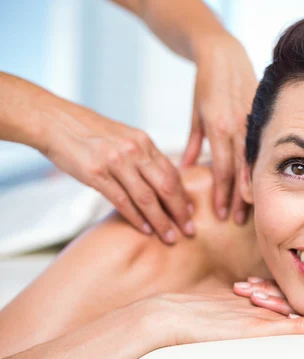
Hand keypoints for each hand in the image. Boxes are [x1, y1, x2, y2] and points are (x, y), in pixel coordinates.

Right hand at [43, 105, 194, 243]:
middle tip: (190, 230)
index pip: (172, 173)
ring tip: (170, 237)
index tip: (192, 212)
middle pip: (166, 187)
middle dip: (180, 211)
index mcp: (143, 142)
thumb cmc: (89, 133)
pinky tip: (145, 230)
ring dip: (161, 220)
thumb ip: (141, 157)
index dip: (184, 195)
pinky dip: (136, 218)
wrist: (55, 121)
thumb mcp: (123, 137)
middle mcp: (134, 151)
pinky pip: (121, 201)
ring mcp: (116, 162)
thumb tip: (159, 180)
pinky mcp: (96, 173)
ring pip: (147, 198)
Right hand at [143, 288, 303, 346]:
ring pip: (303, 315)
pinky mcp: (256, 327)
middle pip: (301, 306)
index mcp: (254, 303)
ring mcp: (261, 315)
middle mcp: (262, 306)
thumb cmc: (187, 318)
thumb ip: (234, 314)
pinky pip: (292, 328)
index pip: (289, 302)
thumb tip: (243, 313)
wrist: (168, 317)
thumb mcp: (217, 315)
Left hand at [182, 32, 257, 224]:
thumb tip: (185, 169)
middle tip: (237, 222)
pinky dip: (260, 165)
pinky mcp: (260, 116)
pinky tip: (262, 181)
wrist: (223, 54)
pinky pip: (261, 146)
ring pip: (253, 161)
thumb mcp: (195, 114)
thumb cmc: (206, 84)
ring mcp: (251, 121)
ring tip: (250, 208)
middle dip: (237, 198)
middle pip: (238, 170)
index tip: (219, 214)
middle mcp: (236, 126)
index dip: (220, 193)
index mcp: (217, 126)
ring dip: (250, 186)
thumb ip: (192, 142)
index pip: (220, 168)